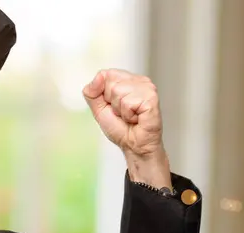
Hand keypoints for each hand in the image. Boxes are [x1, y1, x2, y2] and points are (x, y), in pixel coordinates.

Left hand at [83, 69, 170, 187]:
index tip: (113, 106)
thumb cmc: (120, 128)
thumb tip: (98, 76)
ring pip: (119, 92)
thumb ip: (92, 92)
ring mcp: (147, 88)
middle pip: (111, 82)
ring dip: (120, 110)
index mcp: (128, 79)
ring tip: (130, 117)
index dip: (103, 94)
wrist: (133, 146)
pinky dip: (128, 115)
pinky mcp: (152, 98)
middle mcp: (139, 80)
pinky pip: (128, 103)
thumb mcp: (98, 108)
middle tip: (123, 113)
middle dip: (112, 102)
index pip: (105, 74)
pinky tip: (137, 119)